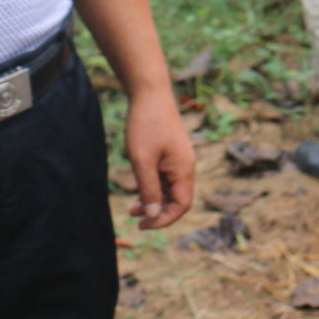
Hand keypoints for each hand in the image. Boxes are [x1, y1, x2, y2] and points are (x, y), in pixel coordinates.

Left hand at [124, 89, 196, 229]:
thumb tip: (153, 215)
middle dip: (158, 212)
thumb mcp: (142, 160)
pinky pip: (165, 178)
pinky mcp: (170, 154)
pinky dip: (153, 187)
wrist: (150, 93)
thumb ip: (148, 188)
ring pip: (170, 189)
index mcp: (184, 170)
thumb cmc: (146, 124)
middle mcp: (185, 167)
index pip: (182, 205)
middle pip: (177, 199)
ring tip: (133, 209)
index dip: (164, 218)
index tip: (143, 224)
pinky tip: (137, 188)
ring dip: (154, 201)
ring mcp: (178, 160)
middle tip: (135, 218)